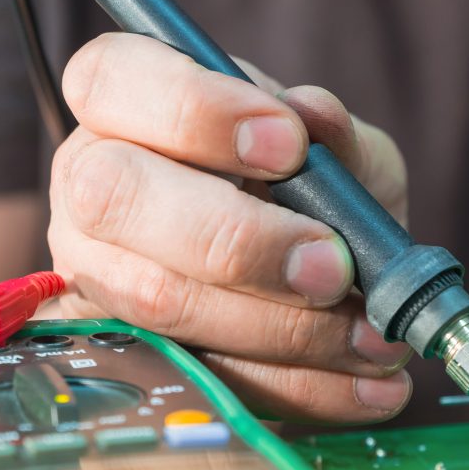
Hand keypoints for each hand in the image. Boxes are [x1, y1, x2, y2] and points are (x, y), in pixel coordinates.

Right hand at [48, 32, 412, 422]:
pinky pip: (205, 377)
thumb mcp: (343, 152)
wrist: (326, 274)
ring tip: (376, 338)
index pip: (112, 80)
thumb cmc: (318, 191)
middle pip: (115, 197)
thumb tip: (315, 115)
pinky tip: (371, 389)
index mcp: (127, 104)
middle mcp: (91, 184)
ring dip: (284, 329)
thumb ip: (336, 136)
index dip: (194, 110)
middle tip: (335, 267)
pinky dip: (302, 389)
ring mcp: (98, 274)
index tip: (290, 145)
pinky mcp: (131, 354)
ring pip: (160, 300)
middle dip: (239, 240)